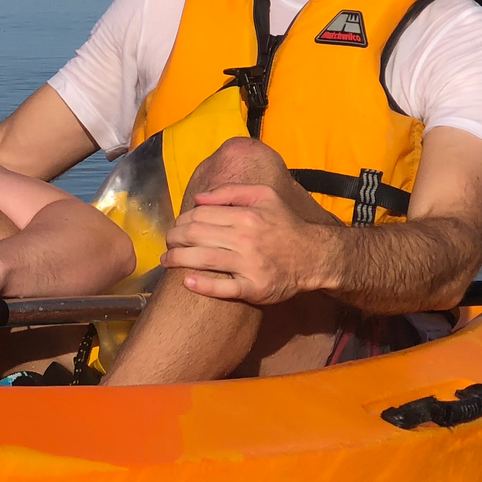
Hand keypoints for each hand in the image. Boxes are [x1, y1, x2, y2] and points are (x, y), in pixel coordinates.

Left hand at [161, 183, 329, 304]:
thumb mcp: (265, 196)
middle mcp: (245, 239)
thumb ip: (231, 193)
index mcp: (245, 216)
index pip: (200, 216)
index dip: (181, 221)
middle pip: (196, 236)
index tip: (175, 227)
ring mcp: (249, 265)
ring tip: (166, 261)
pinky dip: (202, 285)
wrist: (314, 256)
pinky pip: (223, 289)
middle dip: (174, 239)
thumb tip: (198, 198)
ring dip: (177, 260)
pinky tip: (186, 282)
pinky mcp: (254, 288)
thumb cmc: (286, 224)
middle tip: (167, 243)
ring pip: (203, 260)